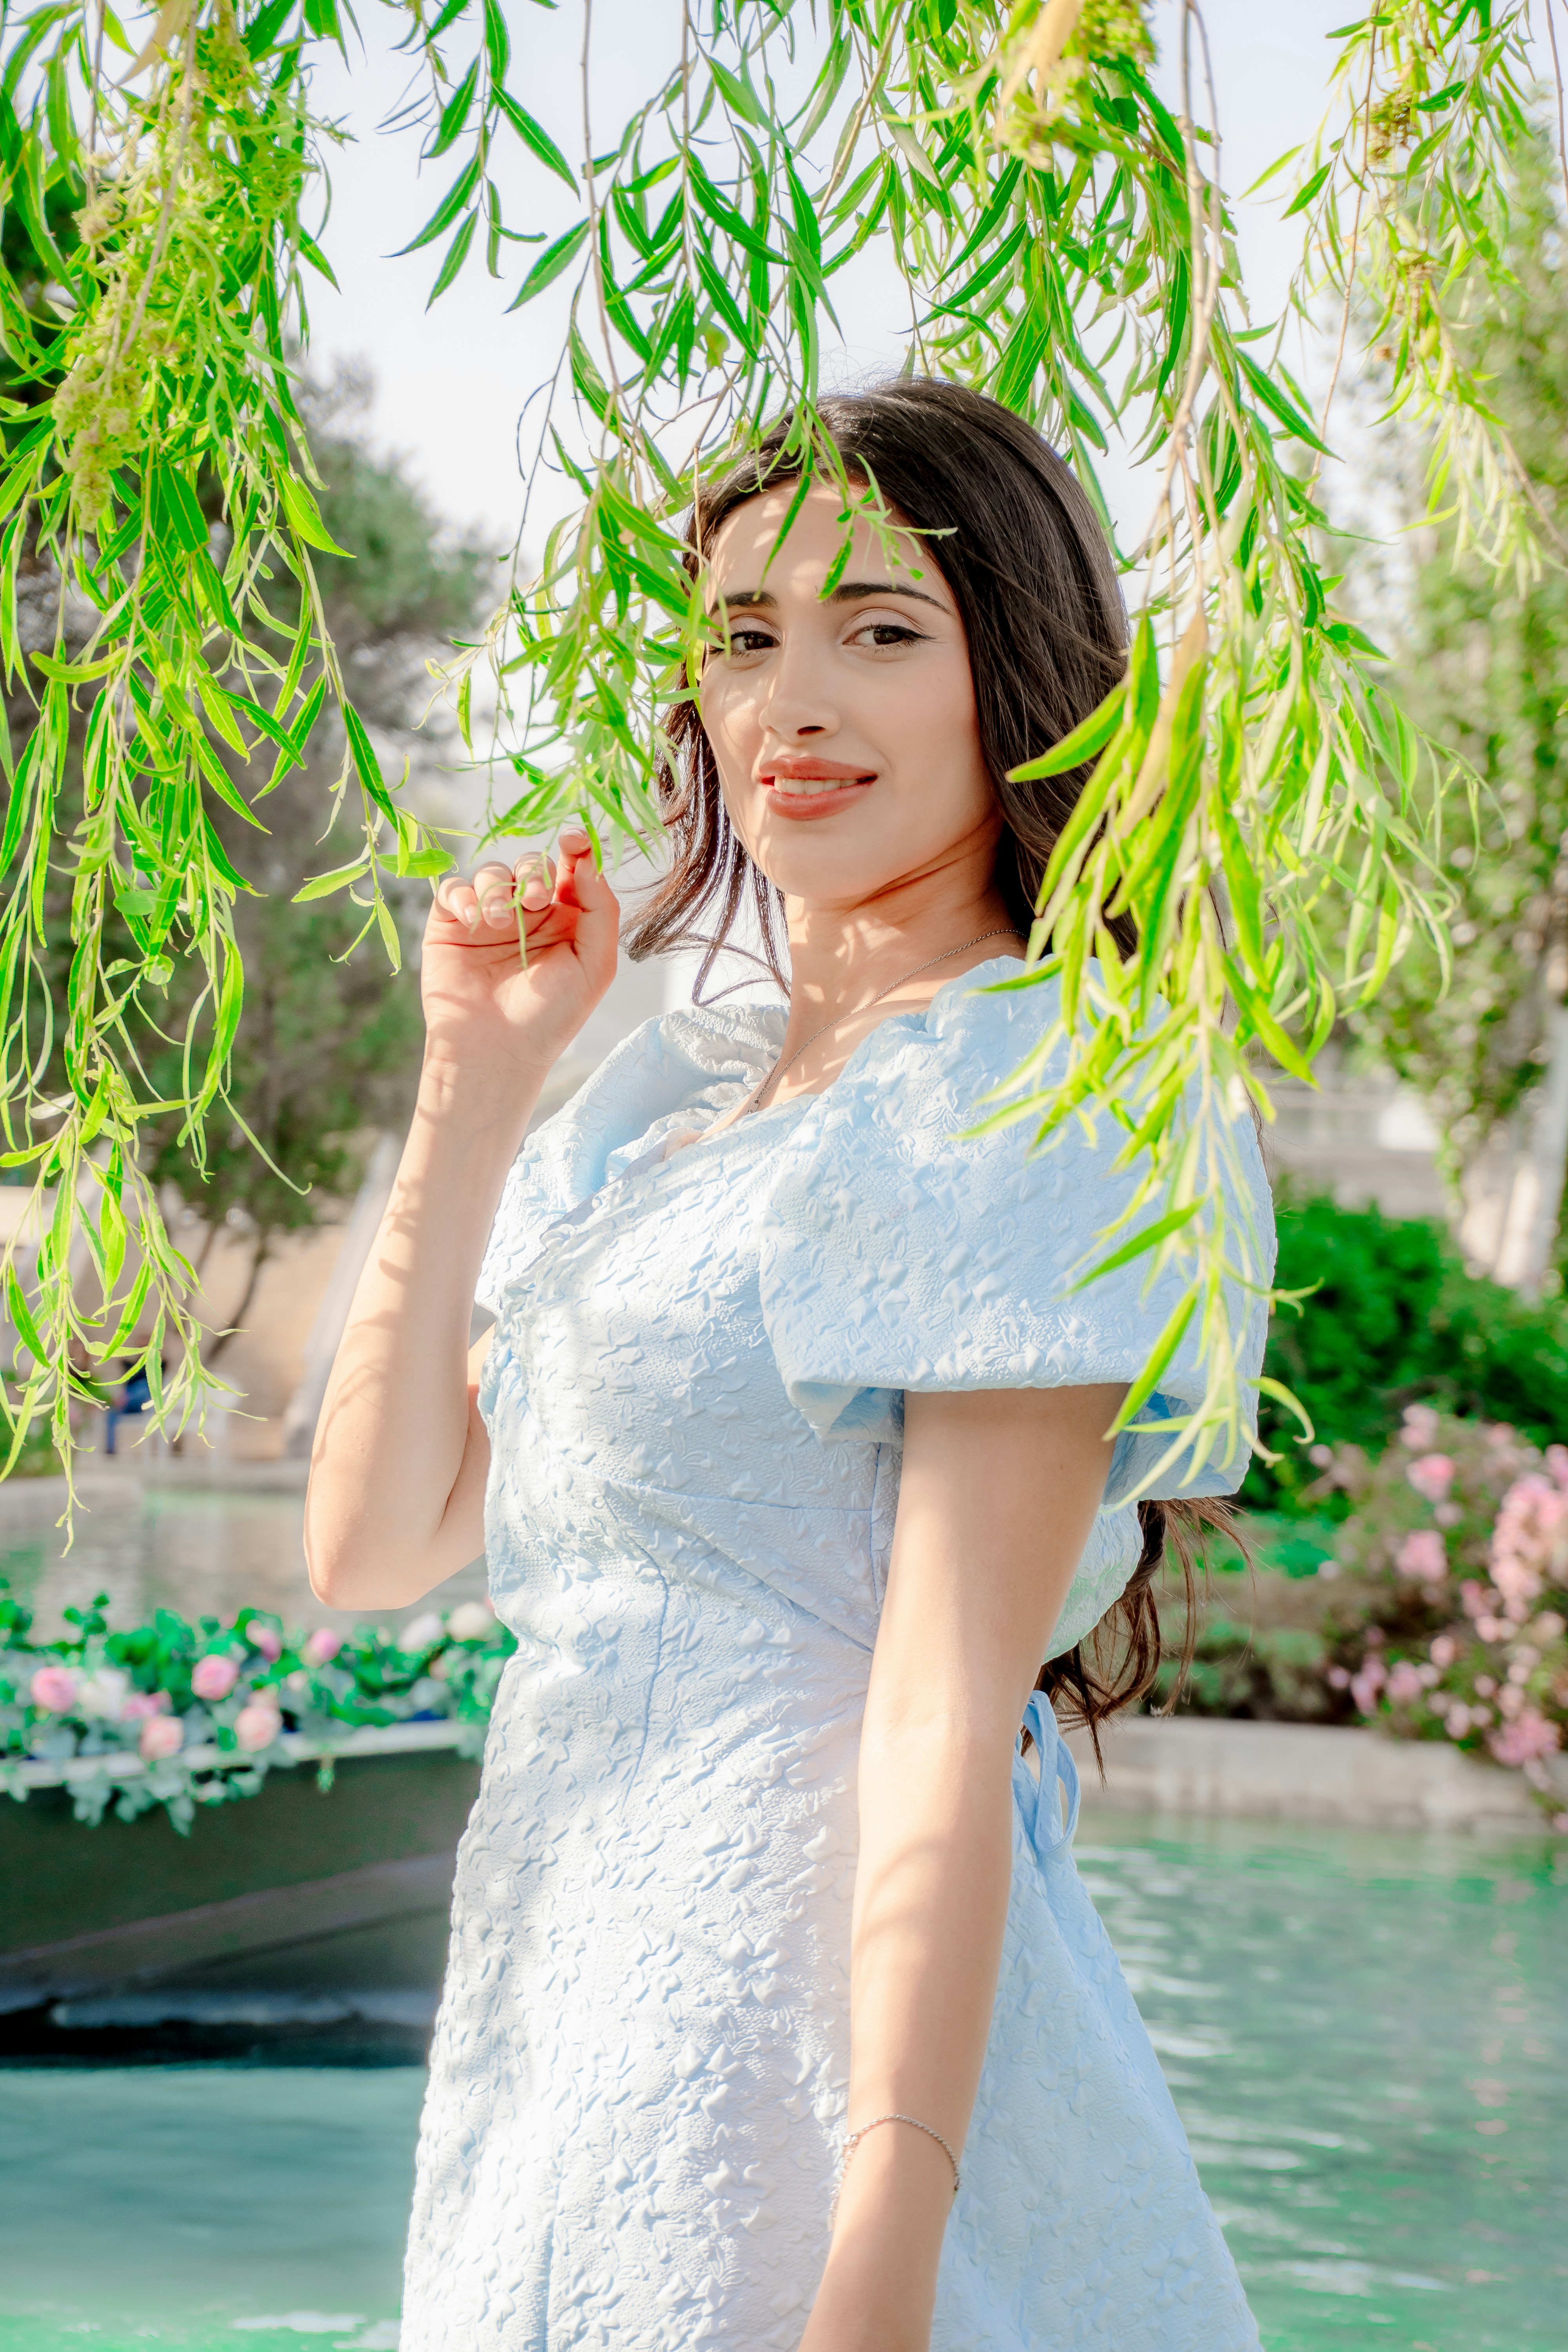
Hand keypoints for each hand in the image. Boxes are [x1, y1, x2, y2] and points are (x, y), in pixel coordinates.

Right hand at [421, 829, 618, 1087]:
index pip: (570, 870)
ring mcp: (488, 918)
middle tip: (537, 901)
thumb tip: (588, 859)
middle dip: (534, 873)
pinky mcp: (451, 925)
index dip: (574, 849)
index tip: (574, 840)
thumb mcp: (595, 964)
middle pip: (531, 864)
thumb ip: (600, 908)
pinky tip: (473, 919)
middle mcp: (527, 915)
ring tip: (500, 921)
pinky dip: (463, 894)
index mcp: (565, 920)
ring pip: (492, 872)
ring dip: (498, 888)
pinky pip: (454, 888)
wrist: (497, 1049)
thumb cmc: (552, 1014)